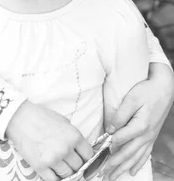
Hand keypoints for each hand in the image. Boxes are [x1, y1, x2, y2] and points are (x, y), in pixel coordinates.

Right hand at [6, 100, 93, 180]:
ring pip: (68, 174)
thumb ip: (73, 137)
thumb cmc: (41, 117)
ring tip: (60, 163)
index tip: (82, 157)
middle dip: (75, 164)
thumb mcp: (63, 121)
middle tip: (69, 160)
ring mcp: (53, 159)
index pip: (88, 155)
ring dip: (66, 171)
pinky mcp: (41, 167)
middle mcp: (66, 148)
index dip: (85, 157)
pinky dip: (55, 177)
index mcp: (74, 136)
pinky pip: (54, 180)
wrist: (19, 117)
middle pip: (79, 166)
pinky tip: (53, 169)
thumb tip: (81, 151)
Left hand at [104, 64, 173, 180]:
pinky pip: (144, 154)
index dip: (108, 146)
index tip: (98, 152)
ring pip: (135, 157)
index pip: (120, 139)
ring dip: (124, 167)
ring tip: (114, 176)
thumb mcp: (132, 99)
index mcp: (140, 126)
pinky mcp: (152, 136)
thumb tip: (110, 129)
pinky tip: (132, 171)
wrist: (164, 89)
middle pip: (128, 153)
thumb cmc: (147, 91)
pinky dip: (137, 163)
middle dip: (115, 164)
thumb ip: (120, 115)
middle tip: (104, 173)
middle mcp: (146, 135)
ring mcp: (150, 137)